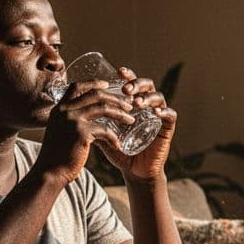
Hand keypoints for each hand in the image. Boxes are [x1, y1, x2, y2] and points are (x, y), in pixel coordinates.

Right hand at [33, 80, 136, 184]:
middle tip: (128, 104)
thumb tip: (85, 117)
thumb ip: (69, 121)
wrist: (50, 172)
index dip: (93, 83)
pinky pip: (104, 131)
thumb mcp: (59, 131)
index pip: (77, 86)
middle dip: (114, 98)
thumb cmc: (56, 155)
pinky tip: (118, 145)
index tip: (107, 84)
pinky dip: (113, 137)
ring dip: (120, 113)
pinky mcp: (81, 133)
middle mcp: (65, 110)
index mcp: (59, 108)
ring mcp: (73, 120)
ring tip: (131, 119)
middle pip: (94, 95)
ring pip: (102, 108)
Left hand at [95, 67, 176, 184]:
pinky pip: (170, 115)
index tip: (119, 72)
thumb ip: (92, 123)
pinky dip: (164, 112)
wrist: (134, 171)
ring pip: (158, 98)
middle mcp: (147, 106)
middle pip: (147, 85)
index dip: (128, 75)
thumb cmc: (120, 152)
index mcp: (133, 104)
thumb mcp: (103, 135)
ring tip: (136, 103)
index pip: (132, 83)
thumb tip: (72, 113)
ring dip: (147, 98)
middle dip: (137, 84)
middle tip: (126, 89)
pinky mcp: (167, 128)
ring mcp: (158, 116)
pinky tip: (155, 113)